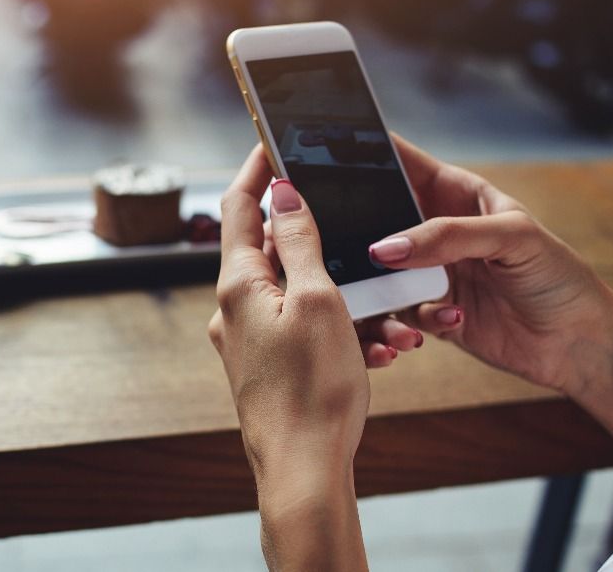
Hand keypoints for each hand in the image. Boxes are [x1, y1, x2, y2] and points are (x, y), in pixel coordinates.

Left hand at [208, 145, 368, 569]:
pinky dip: (334, 324)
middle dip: (310, 232)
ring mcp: (247, 340)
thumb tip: (281, 192)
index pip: (238, 207)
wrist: (303, 472)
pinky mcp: (264, 366)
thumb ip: (298, 241)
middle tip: (345, 218)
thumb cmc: (313, 390)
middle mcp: (234, 309)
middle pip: (265, 247)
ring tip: (379, 308)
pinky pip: (299, 328)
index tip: (274, 141)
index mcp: (239, 284)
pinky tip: (370, 344)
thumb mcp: (317, 301)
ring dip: (334, 287)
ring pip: (292, 292)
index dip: (256, 169)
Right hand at [366, 136, 612, 391]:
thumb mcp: (511, 238)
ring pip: (377, 271)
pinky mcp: (426, 311)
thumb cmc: (557, 276)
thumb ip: (447, 236)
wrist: (576, 343)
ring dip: (382, 287)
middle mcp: (434, 230)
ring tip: (406, 298)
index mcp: (454, 192)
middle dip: (358, 229)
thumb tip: (385, 248)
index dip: (365, 152)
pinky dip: (409, 321)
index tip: (326, 154)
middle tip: (345, 240)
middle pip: (375, 218)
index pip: (400, 160)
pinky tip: (452, 321)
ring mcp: (428, 271)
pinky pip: (395, 313)